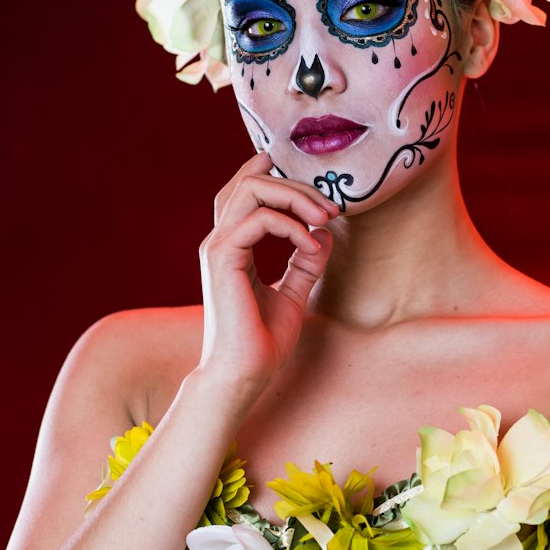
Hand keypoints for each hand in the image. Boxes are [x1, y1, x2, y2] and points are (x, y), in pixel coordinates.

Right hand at [198, 152, 338, 393]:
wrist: (243, 373)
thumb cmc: (262, 341)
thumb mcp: (294, 294)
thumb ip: (305, 263)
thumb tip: (323, 233)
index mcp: (231, 247)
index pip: (243, 194)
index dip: (270, 176)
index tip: (314, 188)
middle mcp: (220, 242)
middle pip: (250, 185)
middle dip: (295, 186)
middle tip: (330, 208)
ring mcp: (218, 247)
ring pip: (251, 191)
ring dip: (295, 196)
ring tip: (325, 217)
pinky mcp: (223, 259)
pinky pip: (260, 220)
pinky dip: (292, 226)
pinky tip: (311, 245)